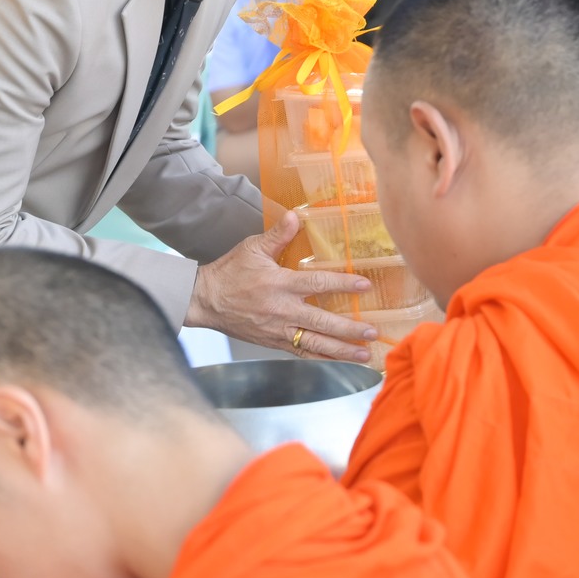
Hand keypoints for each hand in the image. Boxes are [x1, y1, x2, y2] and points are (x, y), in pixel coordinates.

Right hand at [185, 213, 378, 362]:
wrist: (205, 301)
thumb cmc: (229, 273)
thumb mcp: (252, 249)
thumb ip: (277, 235)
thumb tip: (296, 216)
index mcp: (280, 284)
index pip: (318, 284)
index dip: (344, 284)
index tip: (365, 286)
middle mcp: (283, 311)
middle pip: (323, 322)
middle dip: (350, 329)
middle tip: (373, 332)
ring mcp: (279, 330)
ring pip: (315, 344)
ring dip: (342, 350)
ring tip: (364, 354)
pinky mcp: (273, 342)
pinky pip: (301, 353)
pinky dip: (321, 358)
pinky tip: (337, 361)